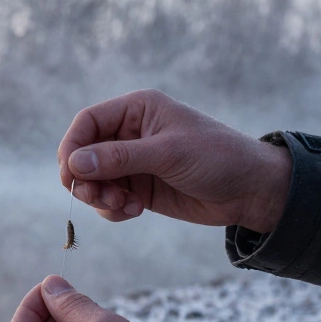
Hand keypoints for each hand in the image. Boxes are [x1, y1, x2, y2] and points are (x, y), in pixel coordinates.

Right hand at [59, 89, 290, 232]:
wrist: (251, 190)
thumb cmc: (217, 158)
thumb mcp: (168, 153)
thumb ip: (120, 158)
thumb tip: (74, 164)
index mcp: (137, 110)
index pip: (87, 123)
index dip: (72, 147)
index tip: (69, 176)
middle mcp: (130, 133)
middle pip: (84, 154)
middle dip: (86, 179)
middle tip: (98, 197)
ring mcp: (134, 163)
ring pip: (94, 180)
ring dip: (100, 197)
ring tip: (124, 206)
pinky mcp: (140, 188)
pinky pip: (109, 200)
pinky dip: (113, 209)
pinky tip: (135, 211)